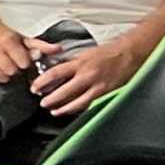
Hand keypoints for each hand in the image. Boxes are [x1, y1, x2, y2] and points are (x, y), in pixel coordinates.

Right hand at [0, 16, 51, 86]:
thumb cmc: (1, 31)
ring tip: (3, 63)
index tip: (22, 59)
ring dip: (5, 73)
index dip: (24, 62)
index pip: (23, 63)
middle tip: (12, 61)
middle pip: (12, 71)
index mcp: (8, 41)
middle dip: (15, 68)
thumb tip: (58, 49)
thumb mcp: (21, 37)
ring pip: (2, 76)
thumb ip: (40, 45)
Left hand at [30, 31, 144, 117]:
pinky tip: (74, 112)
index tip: (35, 87)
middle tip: (42, 103)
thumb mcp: (84, 53)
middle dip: (51, 99)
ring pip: (78, 103)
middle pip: (64, 91)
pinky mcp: (107, 94)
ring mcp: (98, 87)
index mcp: (80, 63)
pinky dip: (81, 109)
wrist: (130, 54)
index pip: (55, 74)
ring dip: (64, 108)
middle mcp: (88, 75)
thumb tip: (55, 71)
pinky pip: (91, 105)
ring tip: (55, 111)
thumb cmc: (108, 52)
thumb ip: (70, 63)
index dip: (42, 82)